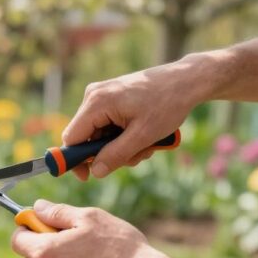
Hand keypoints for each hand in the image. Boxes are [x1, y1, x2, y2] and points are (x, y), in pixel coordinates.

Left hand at [10, 200, 167, 257]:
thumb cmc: (117, 246)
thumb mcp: (88, 217)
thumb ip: (56, 212)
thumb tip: (36, 207)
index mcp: (44, 253)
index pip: (17, 239)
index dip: (28, 226)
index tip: (44, 221)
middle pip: (30, 257)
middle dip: (44, 244)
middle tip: (72, 235)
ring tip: (88, 254)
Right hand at [64, 59, 204, 179]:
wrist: (185, 80)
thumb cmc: (167, 104)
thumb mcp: (143, 136)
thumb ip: (116, 155)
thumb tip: (95, 172)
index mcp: (97, 102)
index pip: (72, 138)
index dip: (75, 160)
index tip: (87, 177)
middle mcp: (94, 96)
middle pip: (86, 138)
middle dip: (107, 153)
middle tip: (135, 156)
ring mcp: (102, 95)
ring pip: (99, 134)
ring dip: (119, 147)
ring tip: (146, 145)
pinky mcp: (111, 97)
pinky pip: (107, 125)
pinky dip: (123, 136)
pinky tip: (143, 135)